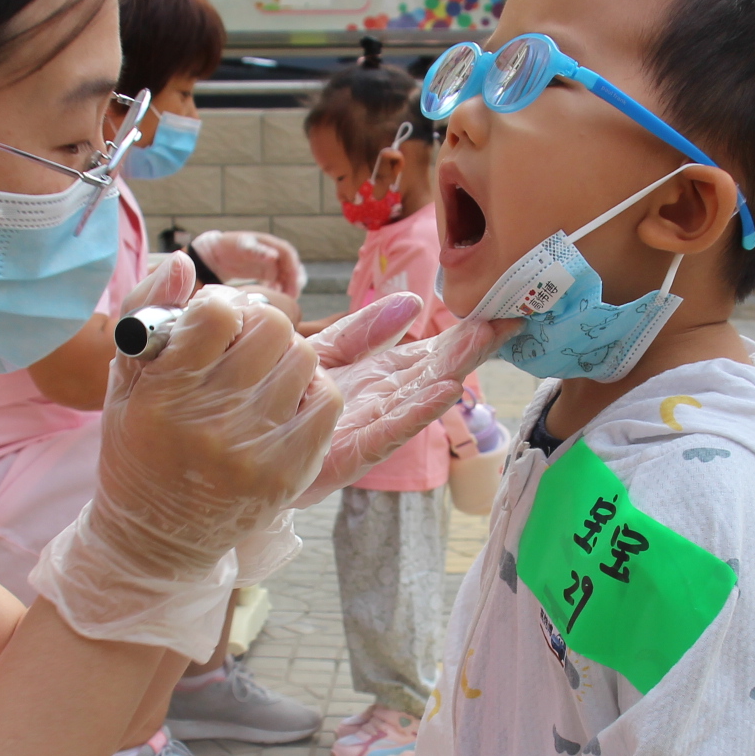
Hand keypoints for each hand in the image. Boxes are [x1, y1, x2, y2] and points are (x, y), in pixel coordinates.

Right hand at [31, 253, 336, 653]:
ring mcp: (255, 451)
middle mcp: (211, 422)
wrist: (157, 539)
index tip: (211, 327)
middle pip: (272, 328)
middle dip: (259, 328)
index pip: (218, 312)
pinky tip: (285, 405)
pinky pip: (328, 401)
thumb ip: (146, 311)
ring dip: (287, 359)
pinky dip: (312, 393)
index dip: (219, 307)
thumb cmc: (139, 450)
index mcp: (164, 394)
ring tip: (262, 380)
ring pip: (304, 359)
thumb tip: (180, 262)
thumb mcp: (125, 382)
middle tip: (243, 349)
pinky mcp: (289, 474)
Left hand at [189, 230, 306, 297]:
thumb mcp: (242, 247)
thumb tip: (274, 256)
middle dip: (294, 280)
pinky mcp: (266, 273)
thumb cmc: (229, 246)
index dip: (294, 267)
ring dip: (289, 286)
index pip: (289, 254)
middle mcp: (274, 253)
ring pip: (286, 275)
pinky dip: (280, 289)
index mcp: (270, 243)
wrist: (217, 253)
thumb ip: (258, 251)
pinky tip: (276, 294)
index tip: (295, 280)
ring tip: (287, 297)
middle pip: (291, 266)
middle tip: (293, 295)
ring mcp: (271, 263)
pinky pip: (278, 281)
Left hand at [297, 303, 515, 507]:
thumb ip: (365, 330)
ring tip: (483, 342)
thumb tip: (413, 302)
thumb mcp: (327, 352)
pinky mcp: (355, 453)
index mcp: (384, 376)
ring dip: (454, 370)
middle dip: (470, 346)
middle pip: (435, 371)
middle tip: (506, 319)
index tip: (498, 309)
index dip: (465, 332)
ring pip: (421, 397)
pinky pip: (392, 431)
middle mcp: (386, 401)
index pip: (433, 351)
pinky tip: (447, 392)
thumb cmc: (287, 399)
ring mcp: (374, 428)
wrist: (248, 445)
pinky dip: (420, 412)